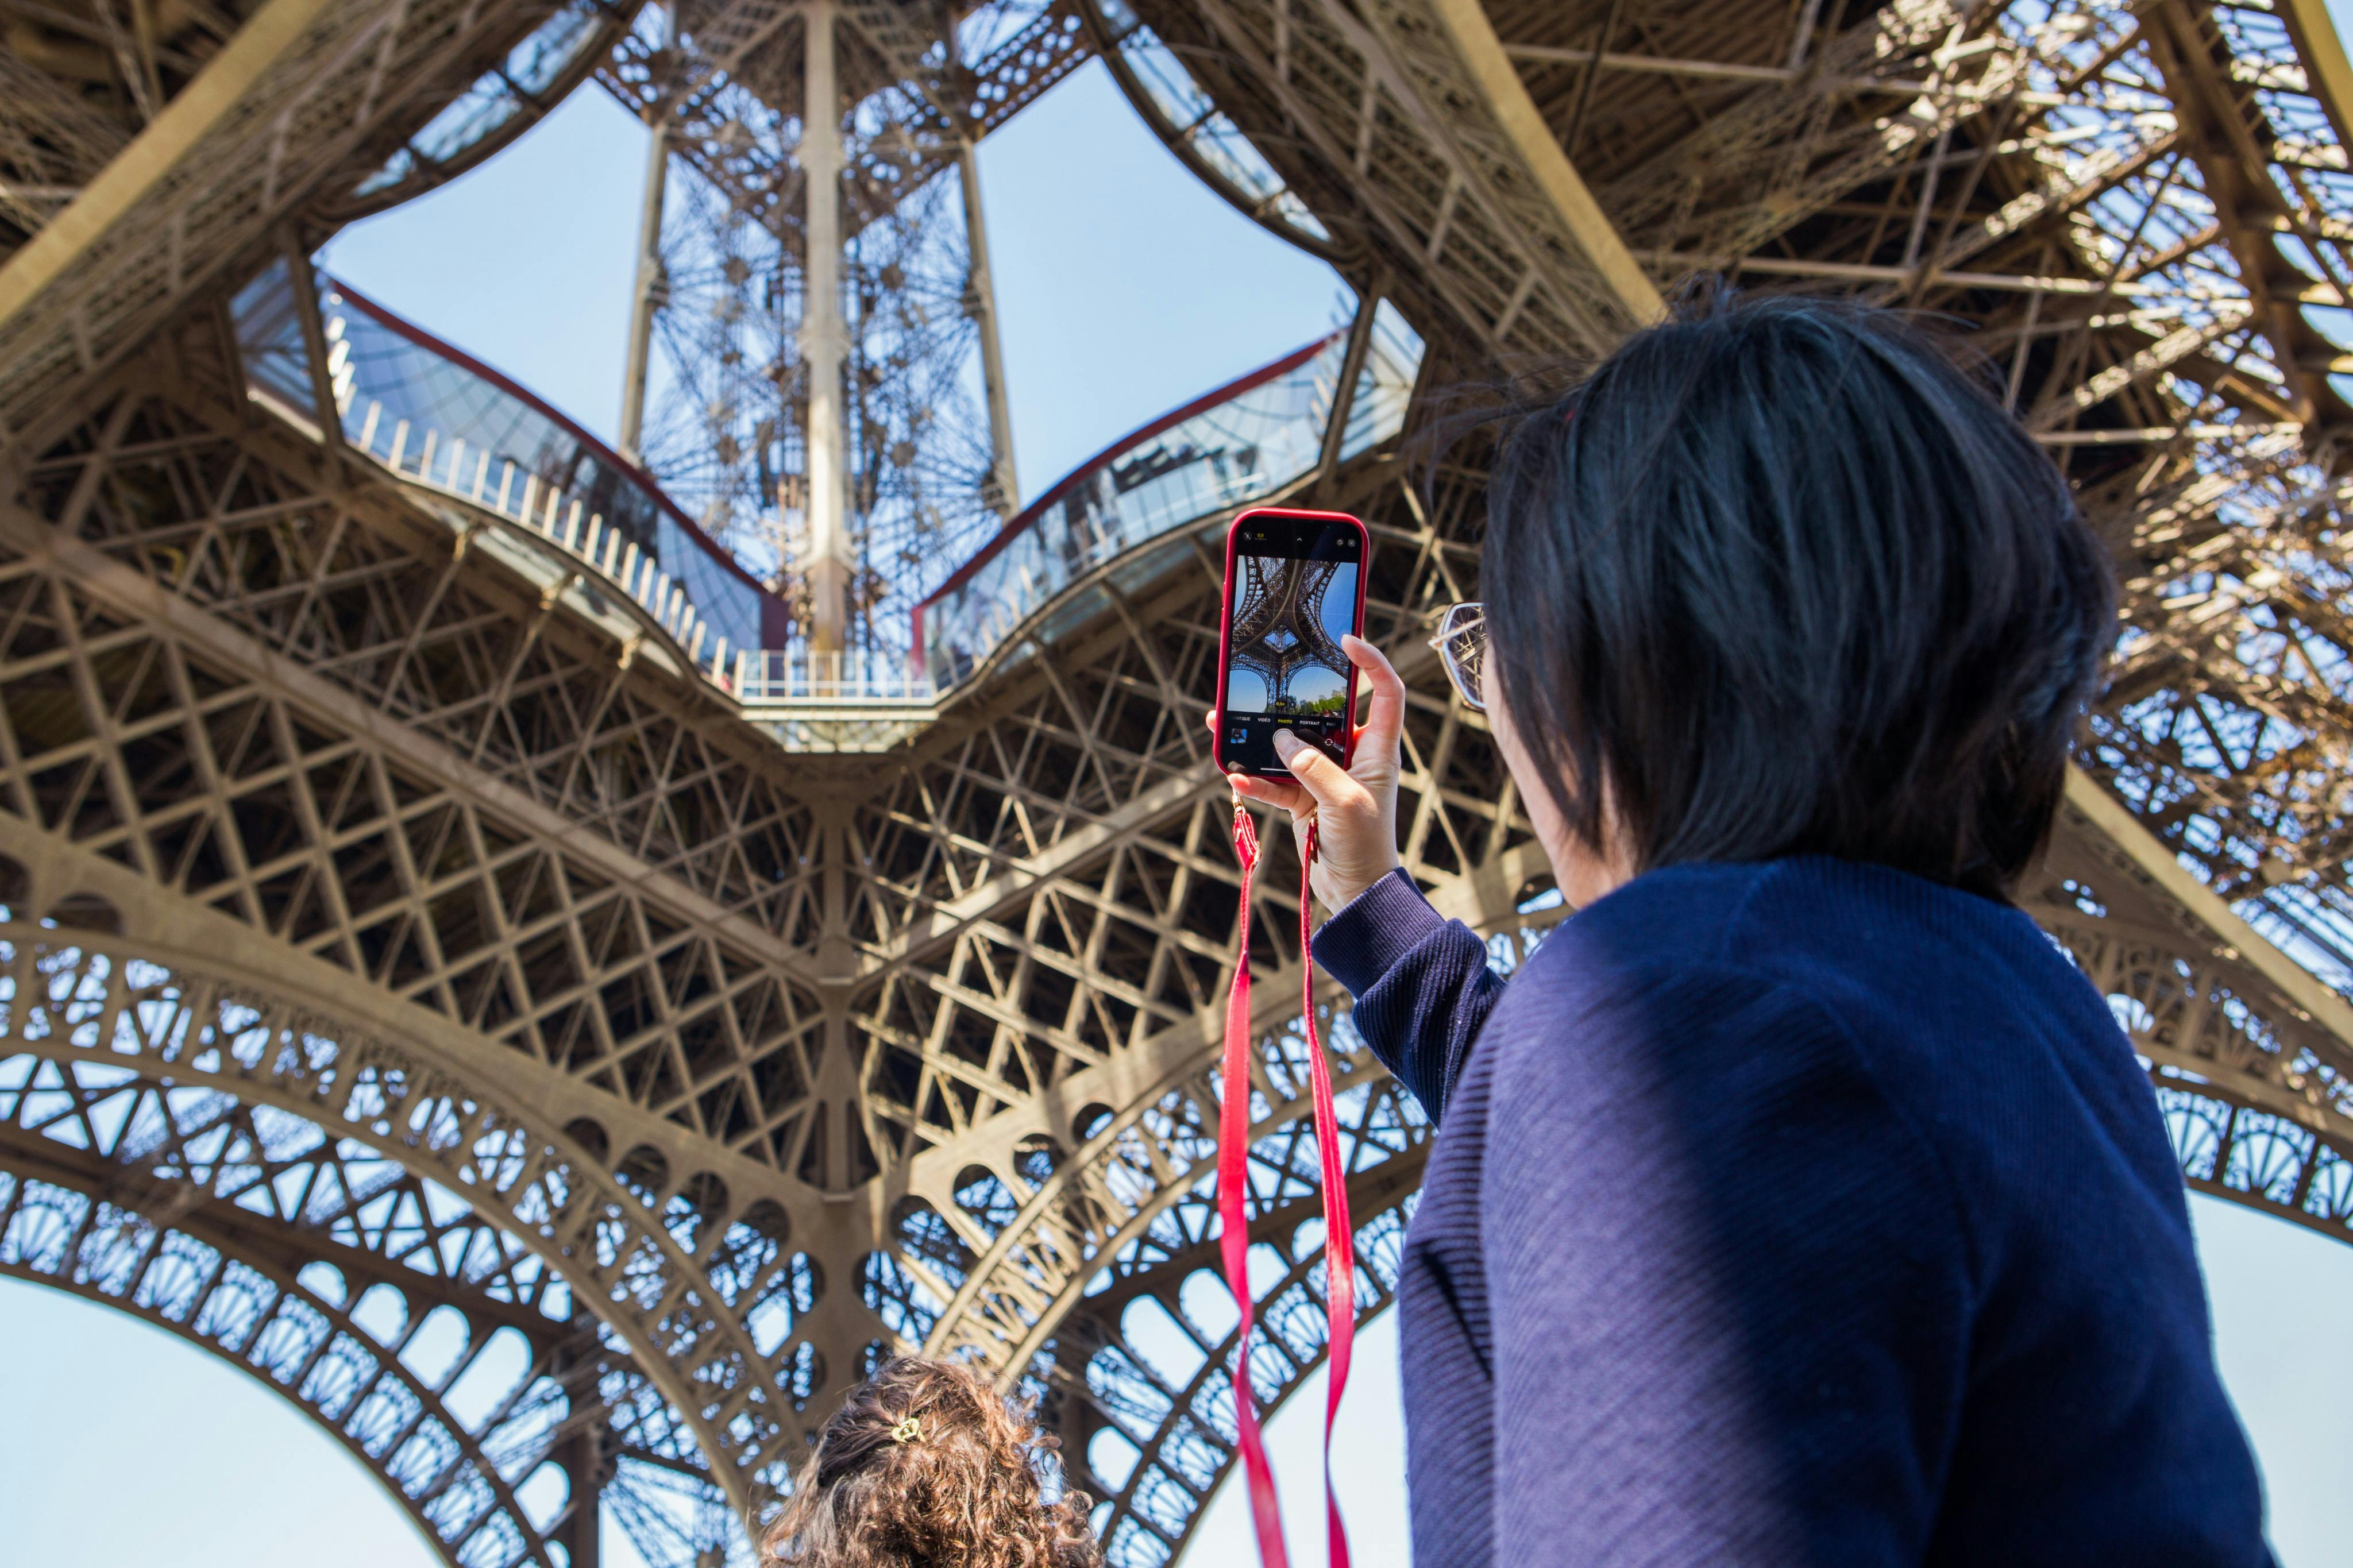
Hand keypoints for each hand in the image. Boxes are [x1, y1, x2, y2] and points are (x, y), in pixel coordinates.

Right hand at [1206, 634, 1405, 915]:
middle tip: (1260, 680)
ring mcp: (1324, 775)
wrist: (1356, 892)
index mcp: (1376, 748)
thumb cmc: (1366, 845)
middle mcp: (1351, 755)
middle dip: (1288, 700)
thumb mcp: (1345, 802)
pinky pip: (1273, 780)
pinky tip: (1234, 775)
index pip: (1384, 691)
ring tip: (1222, 724)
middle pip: (1321, 713)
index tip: (1346, 639)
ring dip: (1257, 738)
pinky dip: (1253, 778)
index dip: (1371, 661)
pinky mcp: (1303, 798)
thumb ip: (1314, 768)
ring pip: (1287, 746)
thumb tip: (1282, 740)